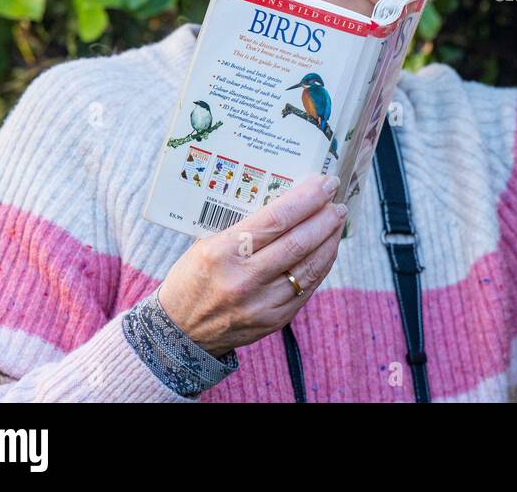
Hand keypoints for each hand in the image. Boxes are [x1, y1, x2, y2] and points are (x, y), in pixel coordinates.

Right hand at [158, 174, 347, 357]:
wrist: (179, 333)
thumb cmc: (193, 279)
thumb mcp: (206, 245)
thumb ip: (244, 227)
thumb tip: (287, 200)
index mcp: (222, 252)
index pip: (276, 219)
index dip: (306, 199)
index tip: (323, 183)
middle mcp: (243, 279)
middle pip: (298, 241)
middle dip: (324, 216)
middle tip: (336, 200)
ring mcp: (261, 303)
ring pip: (310, 265)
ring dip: (329, 239)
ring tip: (336, 221)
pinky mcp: (274, 320)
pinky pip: (308, 287)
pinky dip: (322, 264)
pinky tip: (327, 248)